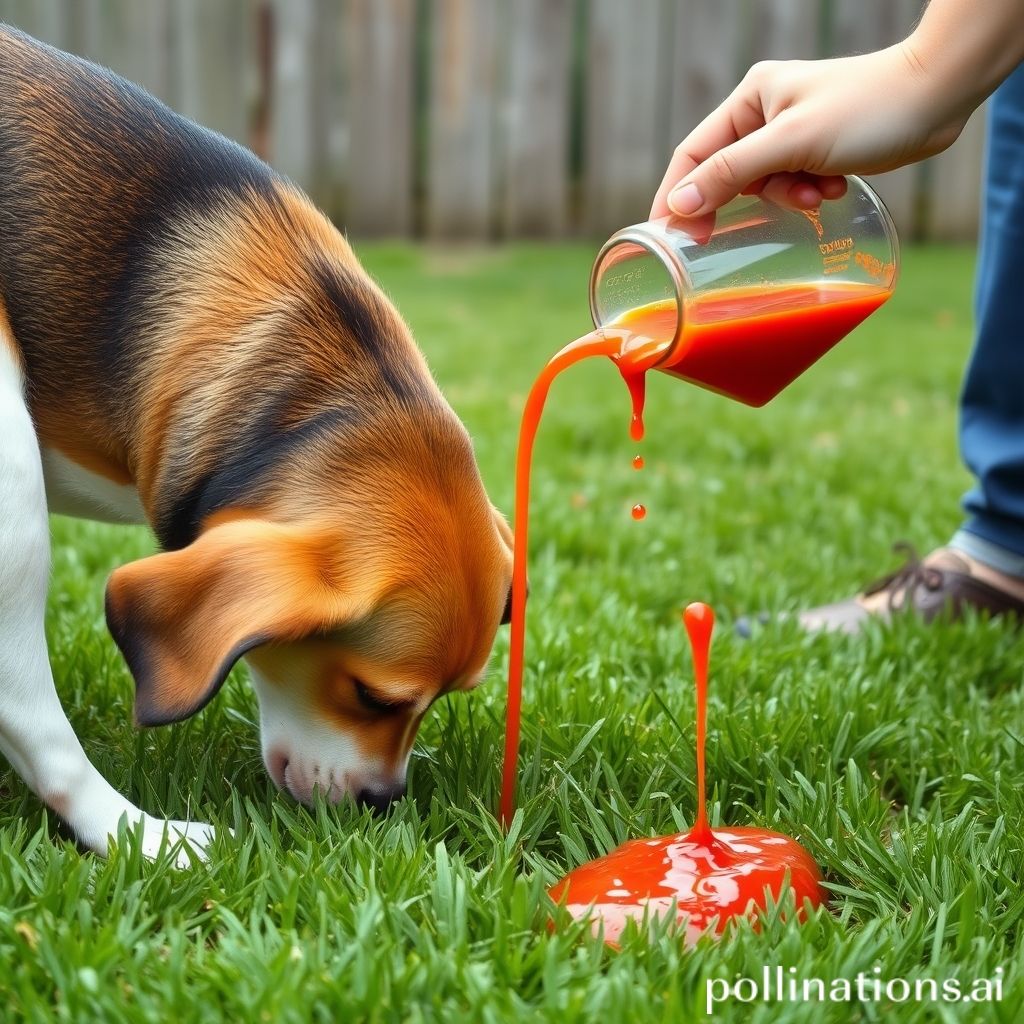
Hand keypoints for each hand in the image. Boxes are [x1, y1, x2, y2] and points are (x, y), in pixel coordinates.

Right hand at [651, 42, 970, 222]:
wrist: (937, 95)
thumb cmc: (866, 109)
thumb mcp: (791, 143)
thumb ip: (730, 172)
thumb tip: (679, 206)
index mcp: (749, 99)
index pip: (693, 154)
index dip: (676, 196)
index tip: (669, 239)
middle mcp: (764, 112)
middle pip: (725, 172)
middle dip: (738, 202)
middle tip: (724, 241)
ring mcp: (791, 131)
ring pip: (762, 184)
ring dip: (784, 198)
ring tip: (815, 196)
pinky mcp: (816, 149)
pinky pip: (792, 184)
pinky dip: (806, 193)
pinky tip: (831, 188)